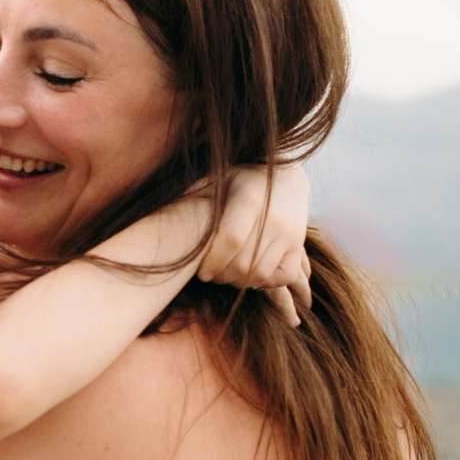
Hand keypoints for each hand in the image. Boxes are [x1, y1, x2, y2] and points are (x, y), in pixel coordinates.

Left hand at [195, 164, 312, 326]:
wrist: (285, 177)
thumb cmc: (239, 180)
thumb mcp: (216, 179)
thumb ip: (192, 197)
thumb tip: (161, 218)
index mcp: (250, 198)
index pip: (230, 240)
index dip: (212, 261)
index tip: (201, 270)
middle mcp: (274, 217)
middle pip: (242, 263)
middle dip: (221, 275)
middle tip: (210, 275)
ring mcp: (290, 233)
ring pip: (259, 273)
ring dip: (237, 281)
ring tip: (225, 274)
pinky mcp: (298, 246)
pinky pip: (281, 277)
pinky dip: (263, 282)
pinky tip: (249, 274)